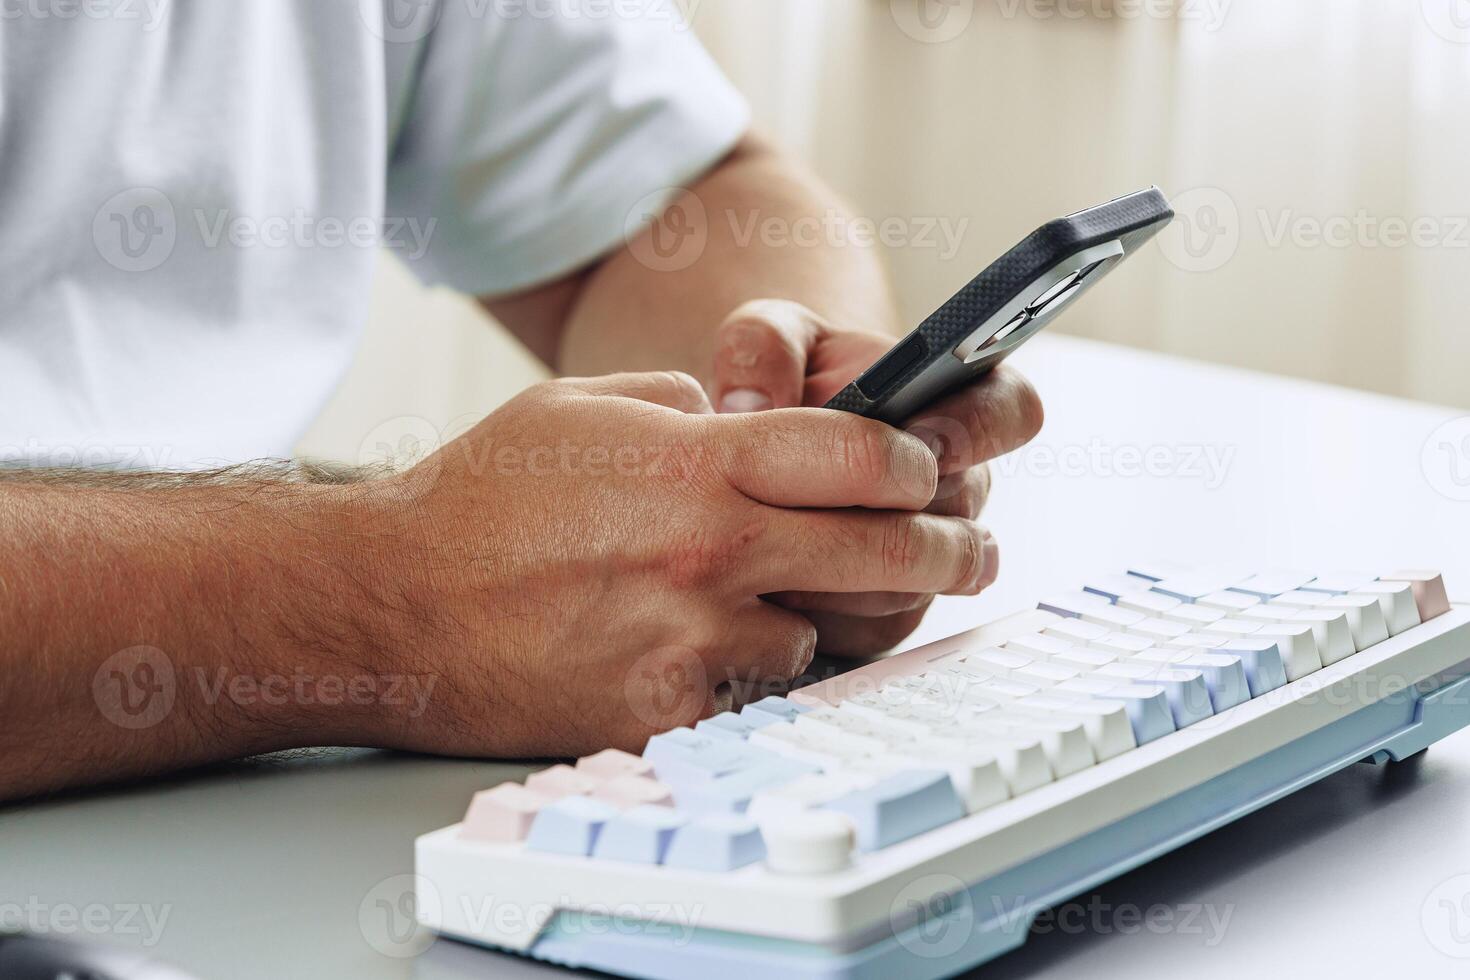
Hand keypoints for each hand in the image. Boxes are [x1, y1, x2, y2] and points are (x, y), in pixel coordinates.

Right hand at [368, 371, 996, 757]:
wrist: (389, 606)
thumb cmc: (480, 499)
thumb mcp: (583, 407)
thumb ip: (687, 406)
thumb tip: (749, 419)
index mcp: (694, 463)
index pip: (861, 455)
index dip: (915, 460)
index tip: (925, 470)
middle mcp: (707, 551)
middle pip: (883, 550)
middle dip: (947, 548)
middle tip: (970, 550)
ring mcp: (689, 639)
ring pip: (823, 630)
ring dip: (819, 613)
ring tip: (778, 598)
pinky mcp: (662, 712)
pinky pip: (752, 692)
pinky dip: (747, 670)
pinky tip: (707, 647)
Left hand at [710, 299, 1043, 656]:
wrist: (753, 453)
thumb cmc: (781, 384)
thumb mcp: (766, 340)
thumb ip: (761, 346)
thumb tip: (756, 402)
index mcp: (953, 400)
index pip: (1011, 411)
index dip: (980, 428)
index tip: (926, 439)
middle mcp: (957, 480)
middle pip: (962, 507)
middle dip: (895, 509)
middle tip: (829, 506)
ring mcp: (932, 551)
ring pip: (920, 576)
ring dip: (851, 565)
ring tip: (779, 546)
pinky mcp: (893, 607)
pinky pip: (879, 625)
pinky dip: (828, 612)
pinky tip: (774, 587)